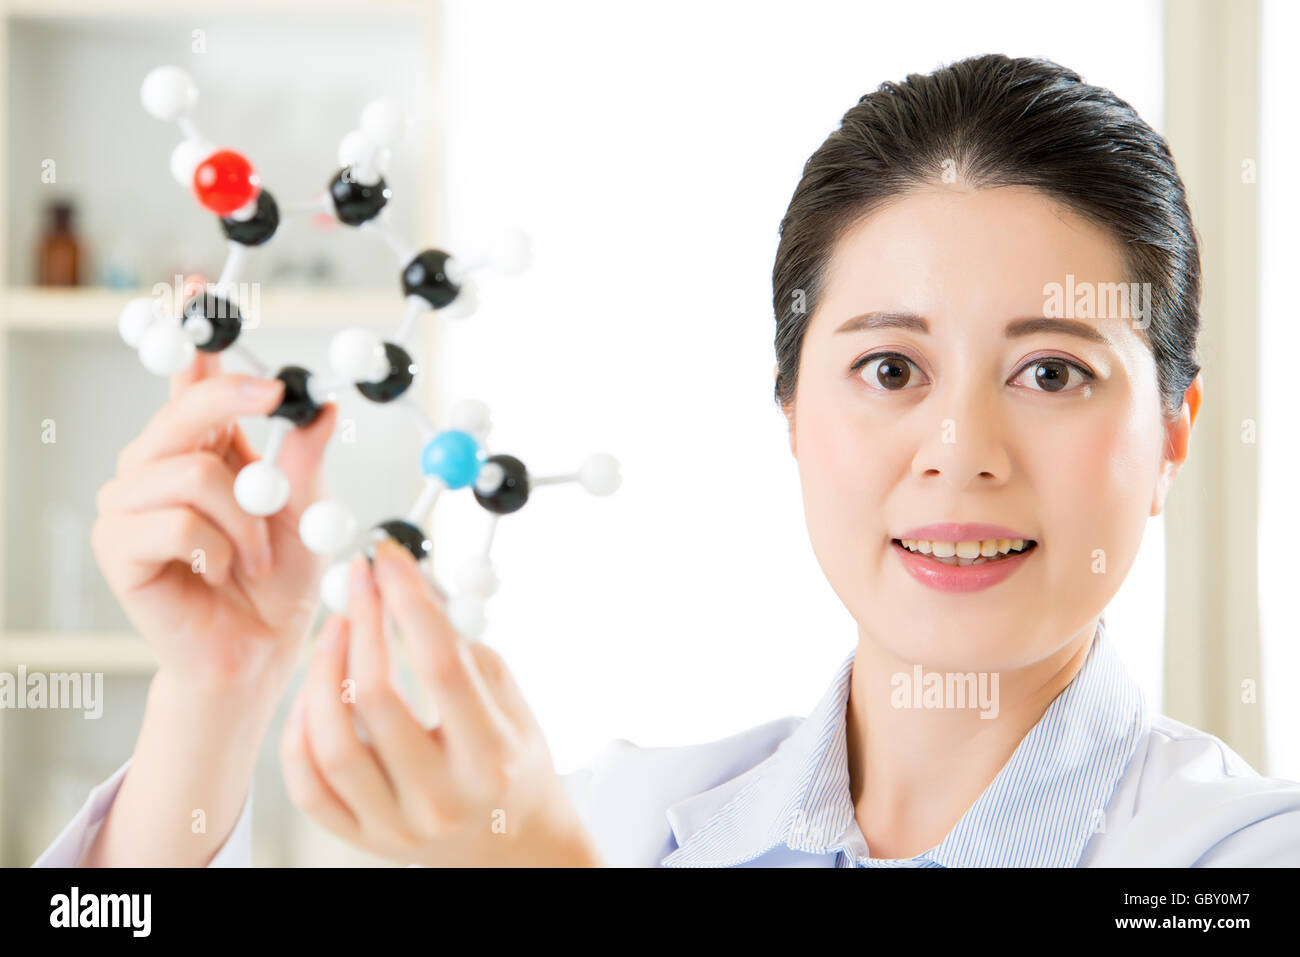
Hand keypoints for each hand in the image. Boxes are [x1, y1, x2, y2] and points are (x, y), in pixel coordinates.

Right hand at [91, 350, 337, 693]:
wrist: (259, 649)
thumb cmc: (279, 582)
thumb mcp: (308, 512)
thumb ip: (304, 460)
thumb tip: (324, 405)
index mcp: (201, 448)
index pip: (190, 380)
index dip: (193, 334)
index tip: (200, 286)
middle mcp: (155, 466)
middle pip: (183, 411)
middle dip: (232, 399)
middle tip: (275, 398)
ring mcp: (128, 504)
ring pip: (188, 472)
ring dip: (242, 518)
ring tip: (256, 554)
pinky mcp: (117, 546)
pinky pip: (174, 522)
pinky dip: (216, 547)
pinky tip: (219, 571)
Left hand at [280, 539, 602, 866]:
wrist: (508, 845)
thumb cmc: (511, 763)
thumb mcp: (509, 701)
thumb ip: (465, 645)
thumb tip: (415, 581)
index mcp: (489, 759)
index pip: (442, 666)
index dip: (411, 602)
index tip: (392, 559)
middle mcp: (441, 799)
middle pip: (378, 698)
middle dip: (363, 622)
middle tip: (358, 582)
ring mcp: (395, 825)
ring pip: (331, 741)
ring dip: (323, 670)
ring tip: (336, 629)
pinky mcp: (361, 838)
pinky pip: (308, 783)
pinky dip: (300, 730)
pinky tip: (314, 692)